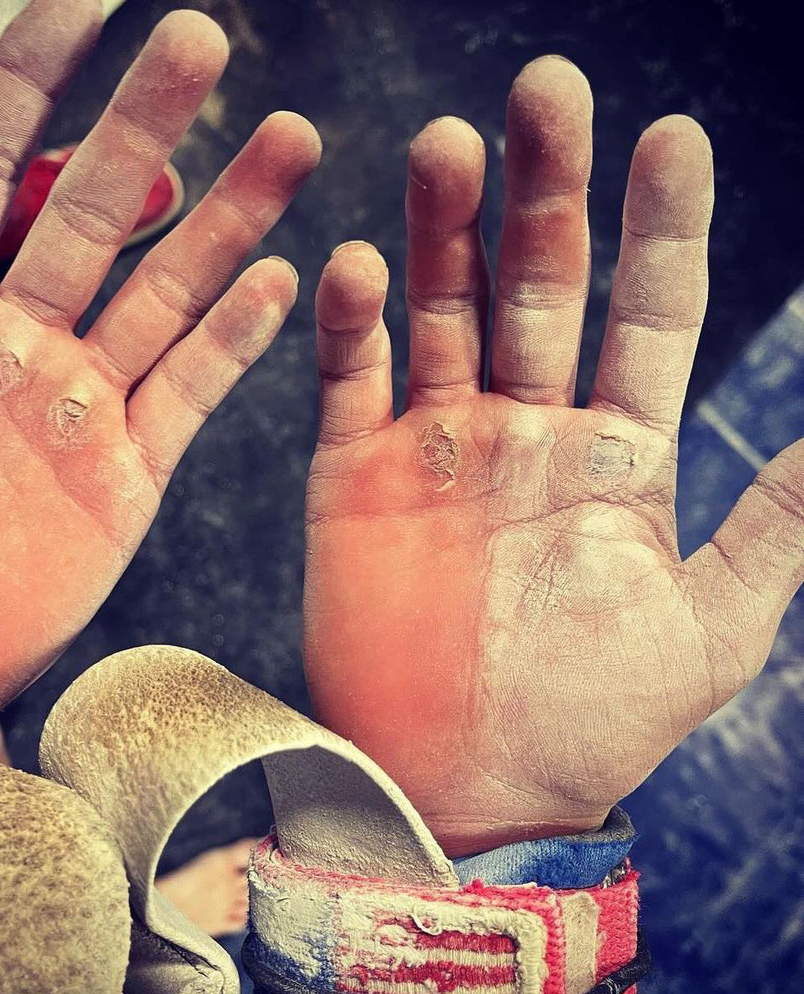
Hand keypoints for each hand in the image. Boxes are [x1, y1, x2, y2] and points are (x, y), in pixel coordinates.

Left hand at [0, 0, 319, 736]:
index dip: (33, 78)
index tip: (88, 0)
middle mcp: (16, 343)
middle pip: (98, 210)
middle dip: (149, 122)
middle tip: (204, 38)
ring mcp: (79, 408)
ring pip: (166, 290)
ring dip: (227, 217)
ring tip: (290, 140)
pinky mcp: (126, 478)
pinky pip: (192, 392)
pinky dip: (236, 338)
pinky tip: (280, 279)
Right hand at [303, 56, 803, 855]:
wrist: (465, 787)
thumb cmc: (589, 720)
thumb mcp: (712, 627)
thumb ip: (778, 523)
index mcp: (616, 455)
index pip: (647, 312)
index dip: (660, 226)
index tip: (672, 139)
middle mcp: (526, 430)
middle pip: (537, 282)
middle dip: (545, 188)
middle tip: (546, 89)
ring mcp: (436, 446)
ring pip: (440, 308)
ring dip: (440, 228)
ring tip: (444, 145)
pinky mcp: (353, 477)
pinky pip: (349, 379)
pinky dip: (349, 322)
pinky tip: (352, 263)